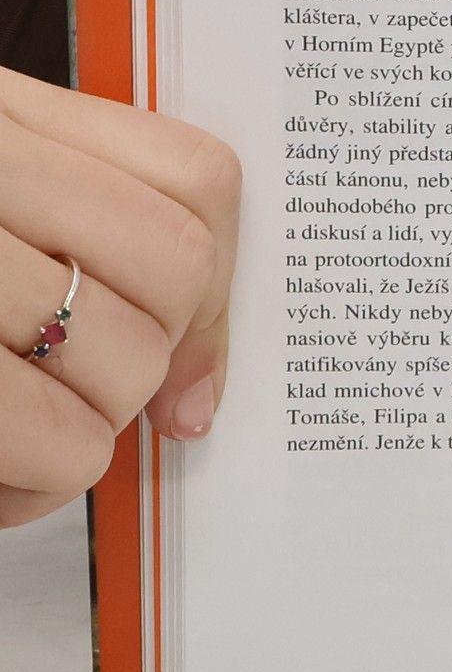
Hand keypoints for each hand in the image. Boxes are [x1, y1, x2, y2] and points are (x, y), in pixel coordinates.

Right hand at [0, 70, 239, 526]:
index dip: (211, 282)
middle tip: (63, 387)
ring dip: (80, 431)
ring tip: (2, 427)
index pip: (193, 181)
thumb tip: (198, 395)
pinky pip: (54, 450)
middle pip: (171, 278)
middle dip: (141, 361)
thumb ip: (89, 255)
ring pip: (120, 372)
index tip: (177, 346)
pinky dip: (29, 490)